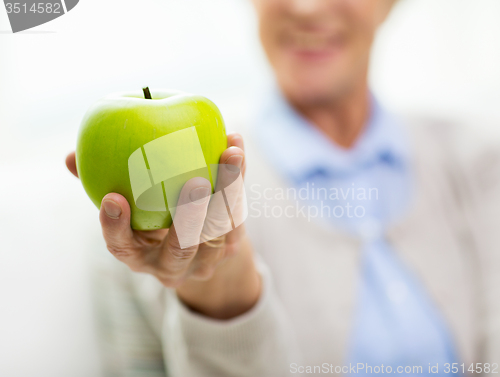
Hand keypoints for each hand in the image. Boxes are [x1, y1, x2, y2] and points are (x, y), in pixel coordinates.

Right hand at [66, 133, 260, 318]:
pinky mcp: (231, 247)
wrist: (196, 248)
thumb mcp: (127, 207)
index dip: (116, 228)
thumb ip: (103, 183)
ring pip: (219, 230)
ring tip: (230, 153)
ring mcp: (205, 259)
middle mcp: (172, 264)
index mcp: (139, 255)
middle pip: (182, 248)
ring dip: (228, 191)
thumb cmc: (149, 219)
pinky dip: (238, 180)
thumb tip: (71, 158)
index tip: (113, 198)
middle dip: (189, 218)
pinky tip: (235, 145)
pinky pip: (238, 213)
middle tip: (195, 183)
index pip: (122, 248)